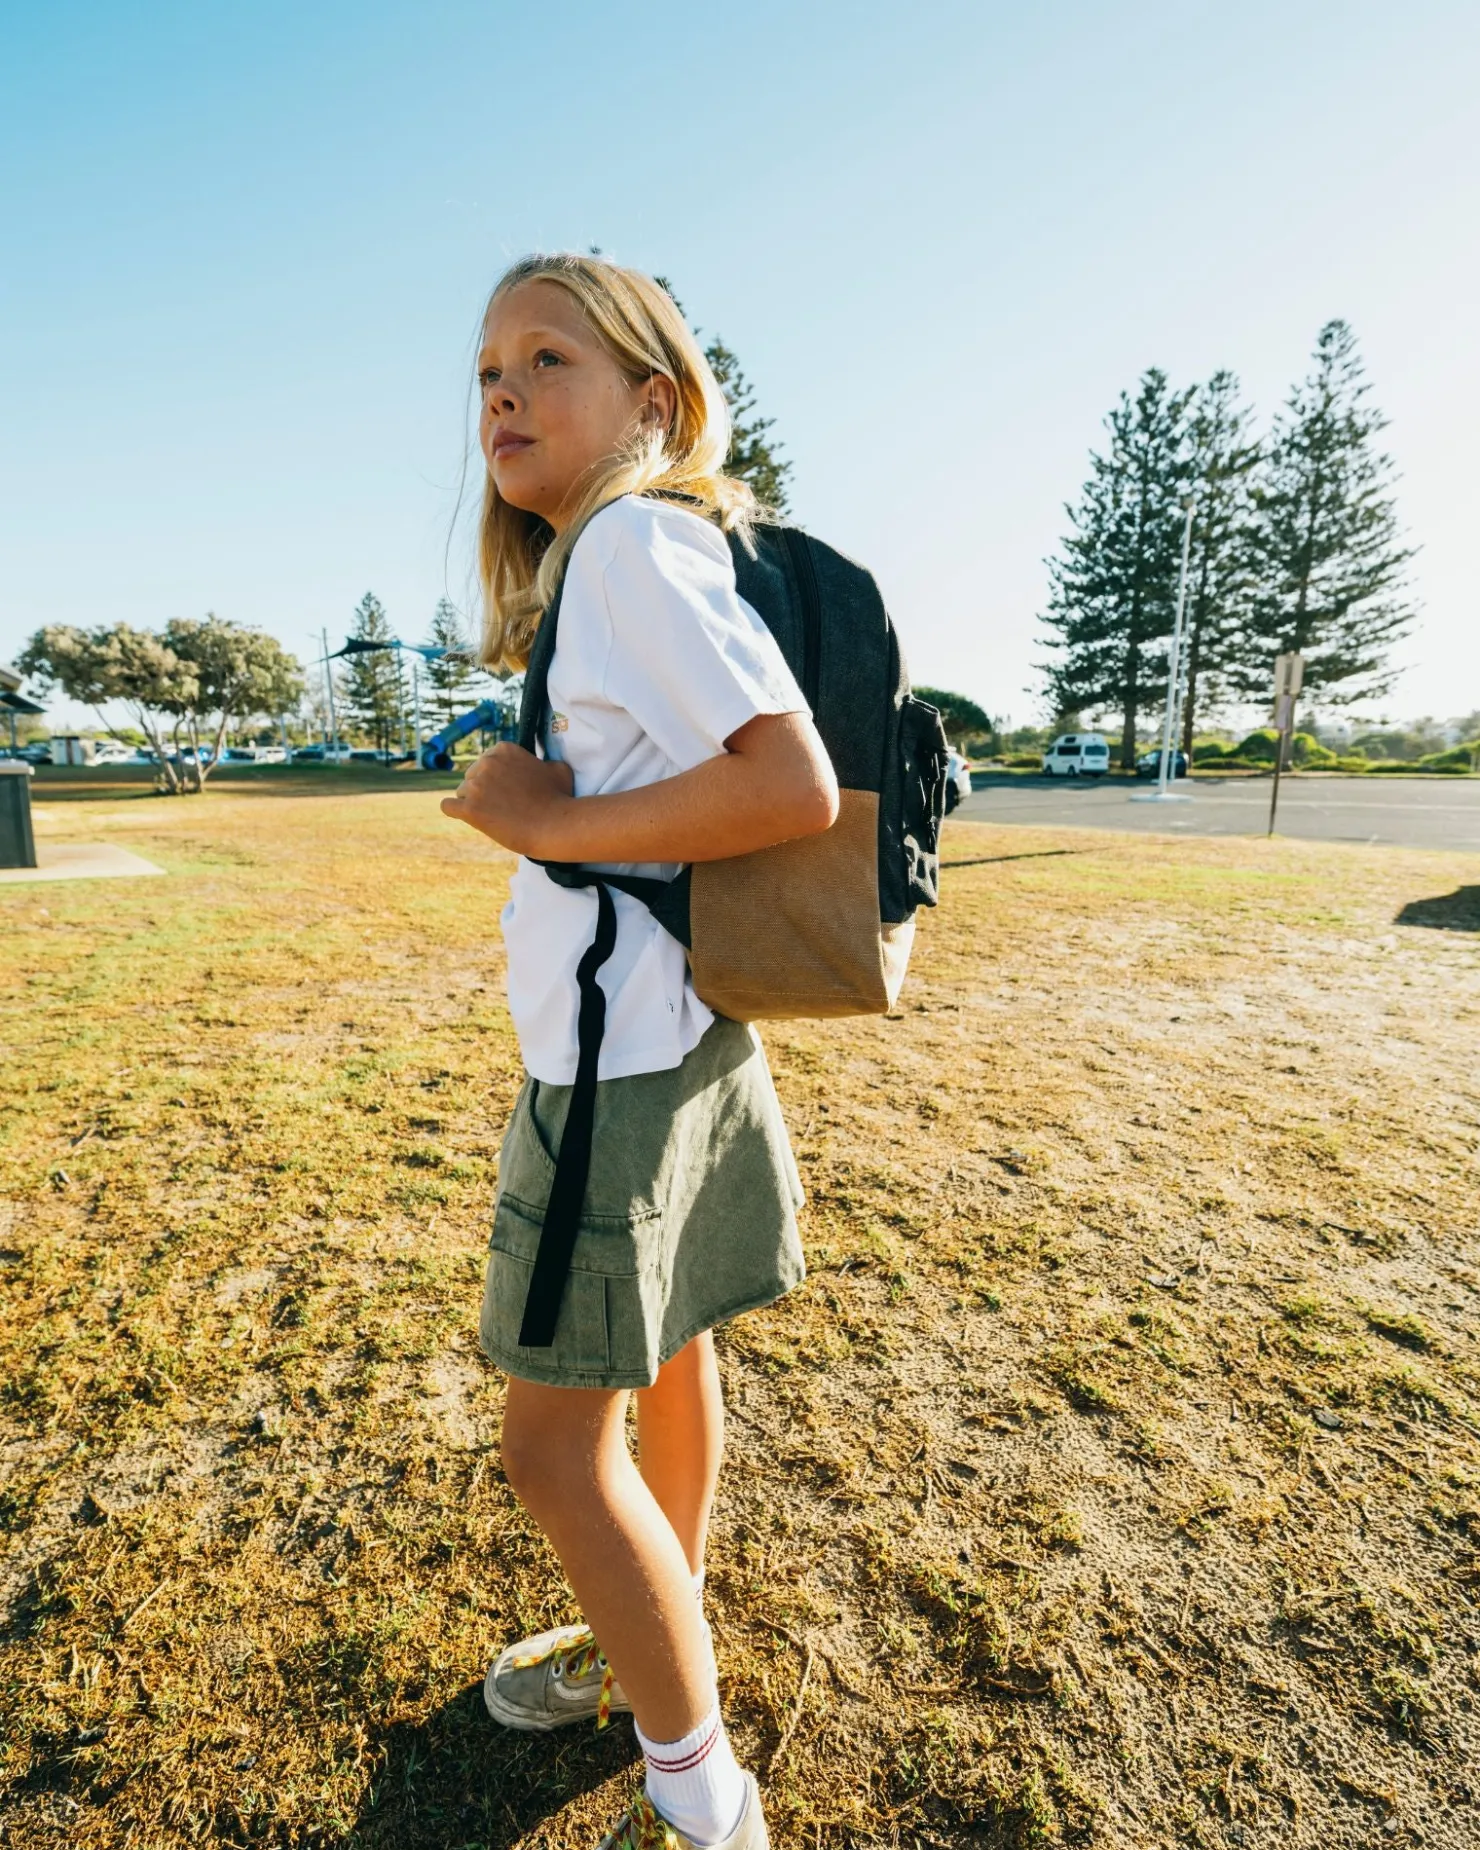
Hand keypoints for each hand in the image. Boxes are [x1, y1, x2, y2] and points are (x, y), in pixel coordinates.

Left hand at [440, 744, 574, 855]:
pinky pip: (448, 806)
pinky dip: (456, 812)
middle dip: (483, 790)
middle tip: (503, 806)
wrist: (554, 826)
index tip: (508, 790)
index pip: (486, 762)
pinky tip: (468, 817)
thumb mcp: (558, 769)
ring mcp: (476, 786)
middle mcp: (487, 762)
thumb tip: (541, 765)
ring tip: (495, 816)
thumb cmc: (560, 798)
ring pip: (461, 792)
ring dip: (474, 803)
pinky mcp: (469, 808)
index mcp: (504, 750)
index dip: (495, 778)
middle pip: (471, 776)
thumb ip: (543, 763)